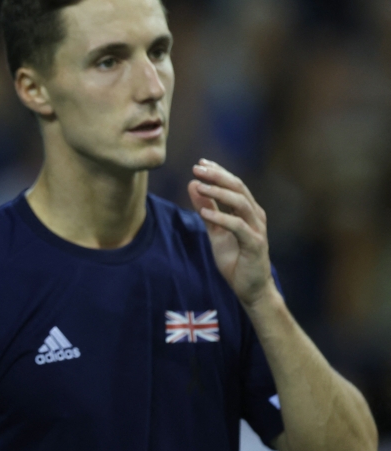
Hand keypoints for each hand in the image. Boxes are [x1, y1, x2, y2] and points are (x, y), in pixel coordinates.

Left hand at [187, 159, 274, 306]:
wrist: (249, 288)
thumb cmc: (235, 259)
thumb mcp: (216, 231)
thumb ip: (206, 210)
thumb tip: (193, 185)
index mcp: (248, 211)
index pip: (234, 184)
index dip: (218, 171)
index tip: (200, 162)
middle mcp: (255, 216)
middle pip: (239, 188)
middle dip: (218, 176)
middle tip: (198, 168)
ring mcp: (257, 230)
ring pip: (241, 203)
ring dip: (219, 193)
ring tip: (200, 186)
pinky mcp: (254, 245)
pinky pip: (238, 227)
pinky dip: (222, 218)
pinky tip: (204, 213)